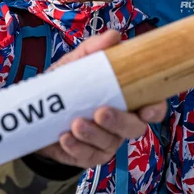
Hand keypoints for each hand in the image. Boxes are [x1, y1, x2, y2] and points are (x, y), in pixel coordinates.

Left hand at [37, 30, 166, 167]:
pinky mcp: (89, 157)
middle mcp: (122, 122)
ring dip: (93, 134)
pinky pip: (88, 157)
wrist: (37, 113)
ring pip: (110, 143)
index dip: (156, 109)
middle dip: (119, 122)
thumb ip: (93, 51)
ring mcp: (107, 142)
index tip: (147, 109)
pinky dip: (76, 148)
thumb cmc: (66, 86)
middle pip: (134, 128)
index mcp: (126, 99)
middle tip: (101, 112)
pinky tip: (64, 138)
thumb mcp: (75, 64)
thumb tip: (113, 36)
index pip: (153, 107)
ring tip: (75, 123)